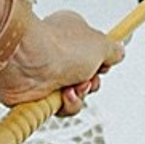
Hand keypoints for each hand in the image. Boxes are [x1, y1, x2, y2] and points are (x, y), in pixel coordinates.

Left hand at [0, 5, 122, 114]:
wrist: (26, 60)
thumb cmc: (57, 45)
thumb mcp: (100, 45)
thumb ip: (113, 51)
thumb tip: (118, 52)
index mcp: (72, 35)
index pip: (93, 53)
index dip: (102, 62)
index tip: (106, 64)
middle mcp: (59, 55)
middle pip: (87, 78)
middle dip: (92, 83)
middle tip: (88, 78)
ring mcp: (47, 75)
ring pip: (76, 96)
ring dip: (80, 95)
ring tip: (73, 87)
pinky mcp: (37, 94)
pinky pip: (61, 108)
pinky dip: (66, 105)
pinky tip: (62, 95)